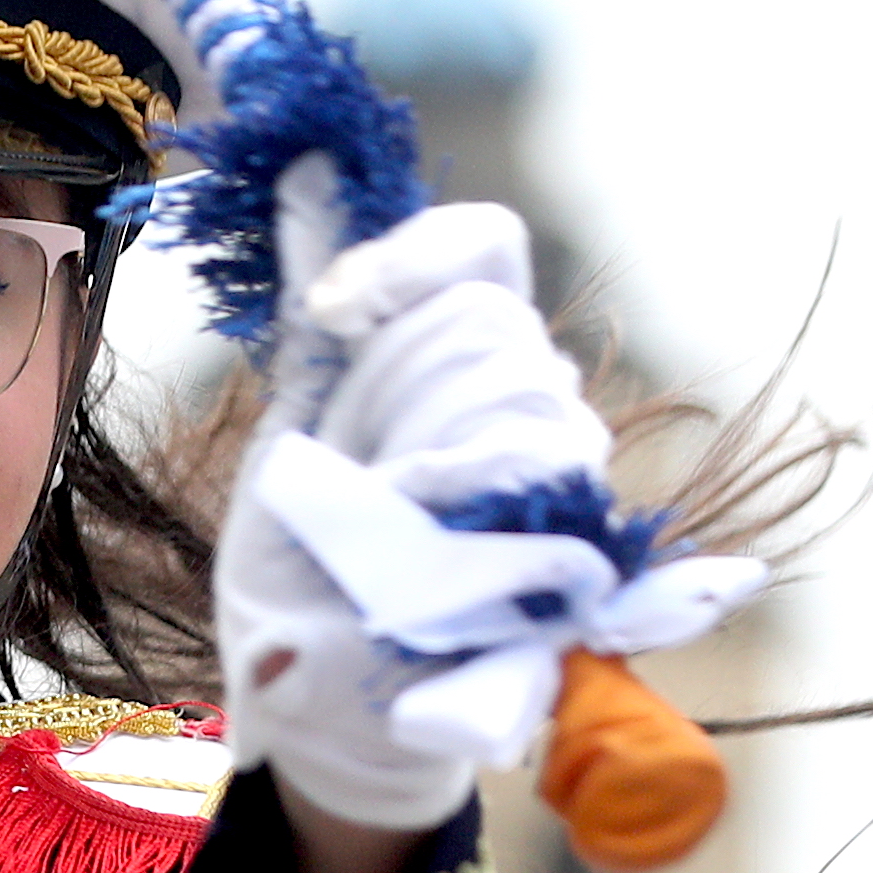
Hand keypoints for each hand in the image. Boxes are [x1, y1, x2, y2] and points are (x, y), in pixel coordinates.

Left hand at [219, 198, 761, 826]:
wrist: (322, 703)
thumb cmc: (312, 565)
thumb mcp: (296, 428)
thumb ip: (318, 314)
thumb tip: (308, 169)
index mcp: (459, 369)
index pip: (482, 252)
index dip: (414, 256)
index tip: (334, 311)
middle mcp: (527, 413)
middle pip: (488, 331)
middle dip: (396, 390)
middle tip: (349, 477)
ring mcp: (559, 490)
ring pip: (525, 404)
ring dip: (429, 464)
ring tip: (382, 535)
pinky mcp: (576, 575)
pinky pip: (554, 505)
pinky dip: (479, 522)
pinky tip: (432, 574)